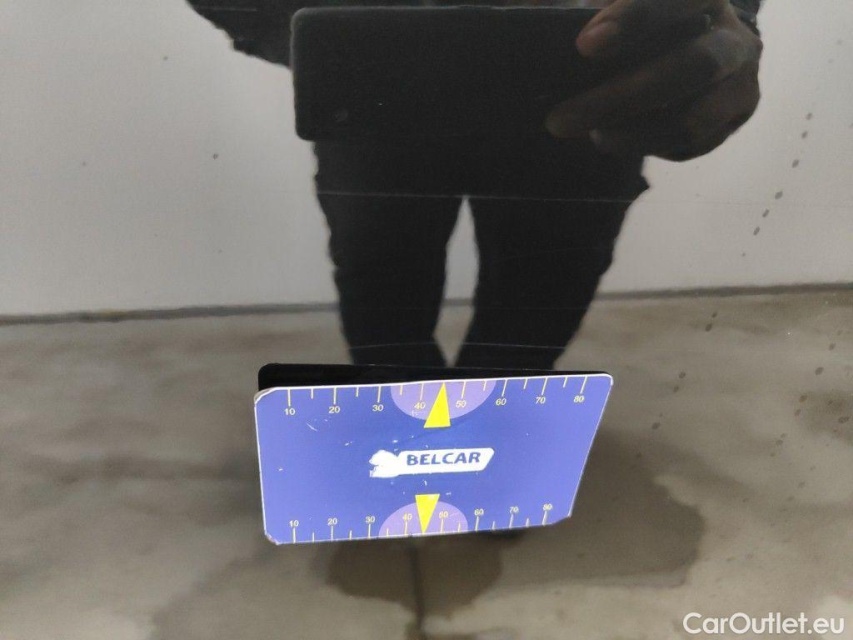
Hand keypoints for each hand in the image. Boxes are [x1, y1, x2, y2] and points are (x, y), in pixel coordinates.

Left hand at [546, 0, 762, 160]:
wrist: (698, 44)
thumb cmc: (642, 25)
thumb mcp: (620, 11)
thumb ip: (590, 12)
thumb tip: (537, 19)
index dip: (634, 19)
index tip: (585, 46)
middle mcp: (734, 34)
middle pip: (689, 67)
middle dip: (620, 99)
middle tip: (559, 121)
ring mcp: (742, 80)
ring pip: (690, 119)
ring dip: (631, 135)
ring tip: (592, 135)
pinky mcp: (737, 116)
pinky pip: (690, 144)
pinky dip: (647, 146)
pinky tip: (619, 137)